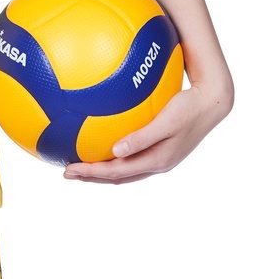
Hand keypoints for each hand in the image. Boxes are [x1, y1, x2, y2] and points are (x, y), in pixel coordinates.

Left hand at [62, 79, 233, 183]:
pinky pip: (131, 155)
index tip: (69, 169)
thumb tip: (115, 151)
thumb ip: (142, 137)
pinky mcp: (159, 147)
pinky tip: (102, 141)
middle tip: (66, 172)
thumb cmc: (189, 108)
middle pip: (117, 176)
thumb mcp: (167, 122)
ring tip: (79, 163)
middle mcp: (156, 163)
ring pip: (123, 169)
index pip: (117, 172)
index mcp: (157, 160)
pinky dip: (113, 155)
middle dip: (91, 176)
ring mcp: (158, 156)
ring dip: (100, 169)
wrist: (211, 103)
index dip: (92, 173)